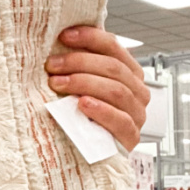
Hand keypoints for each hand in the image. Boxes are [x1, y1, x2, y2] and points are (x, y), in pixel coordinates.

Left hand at [45, 26, 148, 150]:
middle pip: (113, 68)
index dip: (90, 38)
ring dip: (84, 83)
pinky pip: (120, 120)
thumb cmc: (84, 116)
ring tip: (58, 83)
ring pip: (116, 91)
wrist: (92, 152)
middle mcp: (136, 91)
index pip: (113, 47)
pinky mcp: (130, 136)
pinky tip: (82, 104)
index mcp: (128, 73)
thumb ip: (78, 69)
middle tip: (52, 65)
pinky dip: (100, 110)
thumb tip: (56, 46)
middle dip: (79, 62)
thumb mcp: (80, 87)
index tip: (64, 36)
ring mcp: (136, 114)